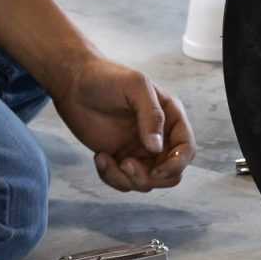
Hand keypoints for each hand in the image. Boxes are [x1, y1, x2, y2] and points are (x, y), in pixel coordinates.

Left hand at [52, 55, 193, 192]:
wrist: (73, 83)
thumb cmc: (107, 77)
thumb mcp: (135, 86)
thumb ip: (151, 115)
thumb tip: (157, 148)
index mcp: (170, 116)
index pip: (186, 149)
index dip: (177, 163)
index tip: (156, 169)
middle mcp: (159, 136)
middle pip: (170, 173)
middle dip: (150, 177)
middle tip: (126, 164)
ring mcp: (139, 149)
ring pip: (147, 182)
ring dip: (127, 179)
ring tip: (104, 159)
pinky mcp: (120, 158)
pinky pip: (124, 182)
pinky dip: (112, 177)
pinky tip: (99, 157)